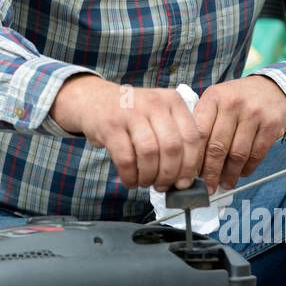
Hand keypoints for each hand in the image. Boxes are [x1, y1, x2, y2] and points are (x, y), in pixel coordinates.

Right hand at [51, 75, 201, 190]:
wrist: (93, 100)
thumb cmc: (132, 116)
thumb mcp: (158, 115)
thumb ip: (175, 138)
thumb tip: (186, 179)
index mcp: (173, 101)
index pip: (192, 137)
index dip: (190, 165)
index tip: (184, 183)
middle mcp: (154, 103)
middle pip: (172, 147)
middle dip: (169, 174)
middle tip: (163, 186)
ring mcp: (131, 112)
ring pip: (150, 153)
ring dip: (149, 176)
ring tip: (146, 183)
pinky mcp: (110, 125)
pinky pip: (126, 158)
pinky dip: (130, 176)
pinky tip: (130, 181)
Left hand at [183, 76, 285, 191]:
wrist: (272, 88)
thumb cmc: (237, 99)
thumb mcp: (216, 100)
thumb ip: (203, 122)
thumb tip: (189, 159)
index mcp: (213, 97)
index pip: (199, 132)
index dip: (193, 157)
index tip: (190, 174)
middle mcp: (232, 103)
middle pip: (217, 146)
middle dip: (211, 172)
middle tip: (208, 187)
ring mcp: (254, 114)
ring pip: (237, 153)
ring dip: (230, 174)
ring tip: (225, 184)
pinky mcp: (271, 125)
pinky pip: (257, 154)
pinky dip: (248, 168)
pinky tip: (241, 173)